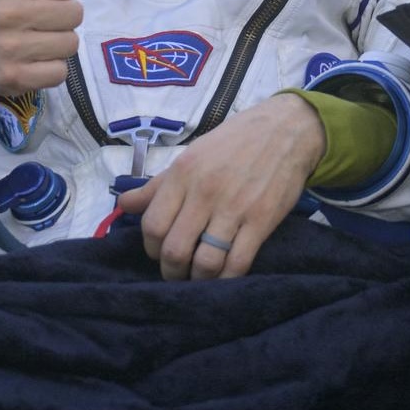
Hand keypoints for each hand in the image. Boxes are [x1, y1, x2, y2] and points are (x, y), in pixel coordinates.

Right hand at [0, 0, 81, 93]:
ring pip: (69, 43)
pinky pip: (59, 73)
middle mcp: (5, 12)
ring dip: (55, 42)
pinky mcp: (13, 78)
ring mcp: (8, 48)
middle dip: (59, 16)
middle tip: (33, 17)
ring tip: (32, 37)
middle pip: (73, 14)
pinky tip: (29, 59)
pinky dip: (49, 69)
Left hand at [115, 93, 326, 280]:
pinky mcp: (262, 221)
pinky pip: (238, 263)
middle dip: (171, 270)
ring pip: (205, 263)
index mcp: (183, 174)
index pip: (152, 225)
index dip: (150, 247)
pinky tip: (223, 276)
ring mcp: (235, 209)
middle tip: (177, 271)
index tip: (158, 252)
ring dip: (198, 279)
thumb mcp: (190, 156)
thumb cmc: (233, 142)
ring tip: (198, 276)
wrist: (285, 130)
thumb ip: (157, 185)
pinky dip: (227, 279)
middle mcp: (205, 192)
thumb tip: (124, 205)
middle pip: (175, 250)